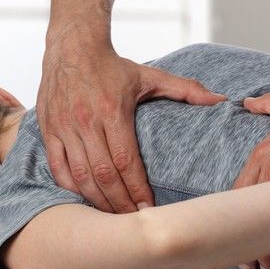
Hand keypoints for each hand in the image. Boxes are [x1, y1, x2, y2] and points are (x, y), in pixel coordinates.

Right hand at [37, 26, 226, 212]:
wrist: (72, 47)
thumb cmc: (114, 66)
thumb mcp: (151, 75)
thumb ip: (186, 89)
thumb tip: (220, 100)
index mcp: (113, 110)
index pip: (125, 160)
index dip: (137, 188)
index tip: (148, 207)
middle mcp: (86, 120)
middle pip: (103, 174)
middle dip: (119, 202)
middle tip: (134, 221)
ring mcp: (64, 126)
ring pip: (79, 175)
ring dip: (96, 200)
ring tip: (114, 216)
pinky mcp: (48, 129)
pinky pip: (58, 167)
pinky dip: (71, 187)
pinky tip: (85, 198)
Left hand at [232, 91, 269, 268]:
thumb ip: (267, 105)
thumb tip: (248, 102)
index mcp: (264, 153)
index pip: (240, 193)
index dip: (237, 218)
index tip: (238, 232)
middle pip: (250, 215)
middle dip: (249, 241)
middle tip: (248, 262)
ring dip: (266, 253)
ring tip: (269, 268)